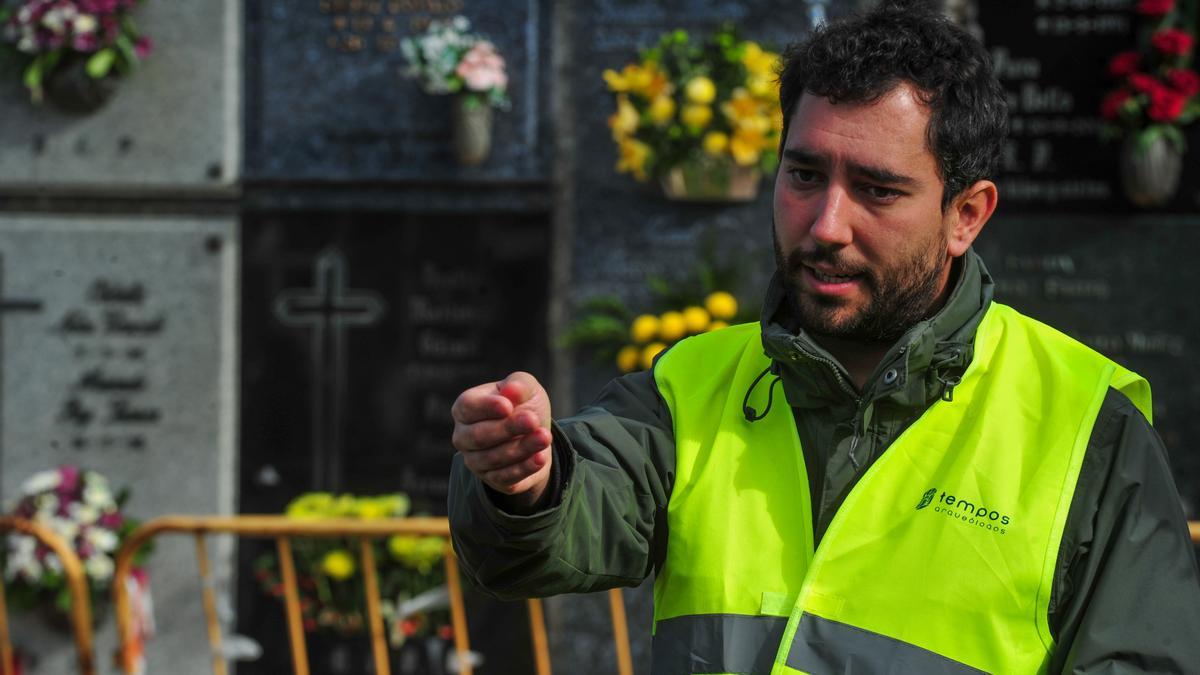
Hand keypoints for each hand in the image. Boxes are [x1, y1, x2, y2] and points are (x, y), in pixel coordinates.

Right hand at [451, 371, 552, 510]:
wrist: (536, 436)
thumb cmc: (524, 406)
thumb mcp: (526, 388)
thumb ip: (519, 384)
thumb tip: (511, 390)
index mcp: (464, 409)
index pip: (467, 408)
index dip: (486, 407)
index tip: (508, 406)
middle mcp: (463, 437)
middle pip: (479, 436)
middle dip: (507, 428)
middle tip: (532, 420)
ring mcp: (475, 461)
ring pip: (494, 458)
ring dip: (521, 448)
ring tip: (545, 437)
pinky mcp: (493, 480)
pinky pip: (506, 477)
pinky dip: (525, 467)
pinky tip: (540, 457)